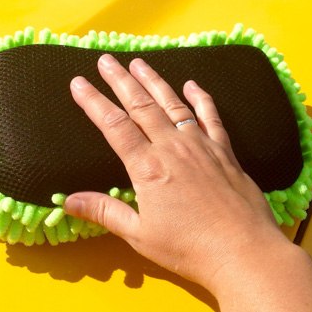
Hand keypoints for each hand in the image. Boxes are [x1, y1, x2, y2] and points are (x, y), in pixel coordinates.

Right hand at [64, 53, 285, 293]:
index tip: (79, 82)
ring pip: (173, 104)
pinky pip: (210, 116)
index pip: (114, 126)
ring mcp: (201, 145)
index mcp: (148, 167)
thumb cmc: (189, 248)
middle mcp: (172, 147)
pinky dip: (201, 98)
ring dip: (154, 81)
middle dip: (121, 80)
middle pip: (141, 105)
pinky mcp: (224, 151)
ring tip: (139, 62)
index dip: (94, 102)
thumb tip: (68, 200)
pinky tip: (192, 84)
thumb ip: (104, 212)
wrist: (244, 252)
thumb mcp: (139, 235)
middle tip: (106, 59)